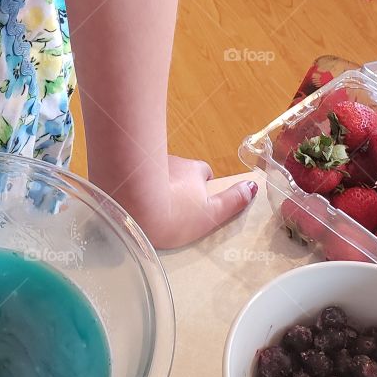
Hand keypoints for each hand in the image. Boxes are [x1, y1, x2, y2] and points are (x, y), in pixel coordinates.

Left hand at [132, 155, 257, 250]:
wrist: (130, 206)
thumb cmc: (174, 214)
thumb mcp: (210, 214)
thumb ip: (232, 202)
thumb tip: (251, 187)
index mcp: (194, 170)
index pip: (203, 172)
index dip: (201, 186)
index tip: (195, 202)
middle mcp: (172, 161)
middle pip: (178, 171)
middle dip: (176, 185)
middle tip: (171, 209)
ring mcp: (146, 162)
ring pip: (155, 172)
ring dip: (154, 183)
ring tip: (147, 208)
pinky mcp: (124, 167)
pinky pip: (133, 174)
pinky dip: (134, 184)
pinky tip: (129, 202)